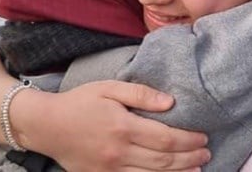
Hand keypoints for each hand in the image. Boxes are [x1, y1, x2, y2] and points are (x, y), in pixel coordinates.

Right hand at [13, 80, 210, 170]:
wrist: (45, 125)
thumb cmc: (79, 102)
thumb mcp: (109, 88)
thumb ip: (140, 93)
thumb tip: (170, 102)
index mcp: (123, 126)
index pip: (165, 138)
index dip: (188, 140)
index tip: (203, 137)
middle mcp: (118, 151)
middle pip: (163, 160)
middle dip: (189, 157)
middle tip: (206, 153)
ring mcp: (110, 169)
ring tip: (197, 168)